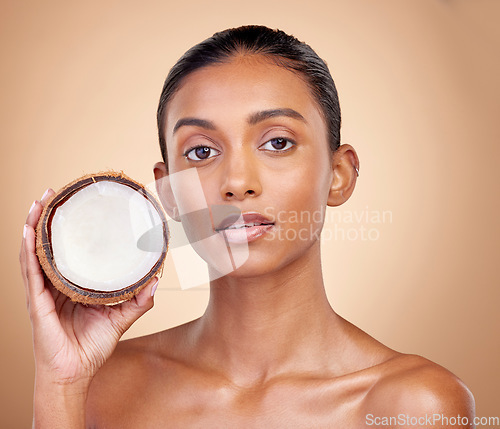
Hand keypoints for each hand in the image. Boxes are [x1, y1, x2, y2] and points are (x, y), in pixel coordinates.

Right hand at [20, 189, 158, 385]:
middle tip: (54, 193)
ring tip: (40, 201)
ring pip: (34, 252)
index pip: (68, 251)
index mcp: (72, 286)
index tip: (78, 206)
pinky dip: (28, 250)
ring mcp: (43, 292)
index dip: (70, 229)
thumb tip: (156, 278)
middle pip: (48, 245)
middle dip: (47, 218)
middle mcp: (54, 285)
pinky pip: (30, 272)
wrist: (75, 373)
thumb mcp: (121, 317)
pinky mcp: (38, 302)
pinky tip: (29, 231)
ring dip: (35, 225)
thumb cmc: (92, 347)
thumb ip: (138, 299)